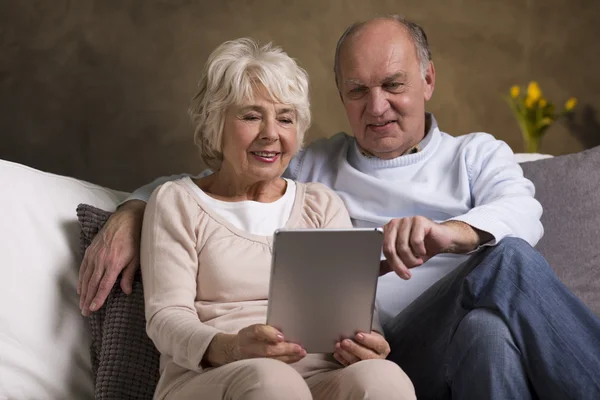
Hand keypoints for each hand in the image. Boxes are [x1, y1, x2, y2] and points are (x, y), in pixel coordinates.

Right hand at [78, 200, 145, 315]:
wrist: (126, 218)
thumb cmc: (135, 238)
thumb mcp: (136, 258)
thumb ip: (129, 275)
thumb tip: (126, 291)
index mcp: (114, 263)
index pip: (103, 286)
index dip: (97, 299)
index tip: (92, 309)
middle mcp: (101, 260)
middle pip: (92, 284)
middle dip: (88, 299)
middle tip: (85, 312)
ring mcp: (94, 254)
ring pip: (86, 277)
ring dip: (83, 292)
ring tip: (81, 304)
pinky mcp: (91, 249)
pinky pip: (83, 267)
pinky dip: (81, 279)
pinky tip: (81, 287)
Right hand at [204, 324, 305, 366]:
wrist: (232, 350)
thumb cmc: (249, 337)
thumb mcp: (253, 328)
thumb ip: (267, 329)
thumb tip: (287, 327)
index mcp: (247, 333)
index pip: (257, 331)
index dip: (270, 333)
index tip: (281, 336)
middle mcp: (248, 347)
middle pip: (267, 350)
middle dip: (285, 349)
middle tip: (299, 347)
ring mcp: (251, 360)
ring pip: (272, 361)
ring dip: (289, 357)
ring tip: (301, 353)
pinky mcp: (256, 368)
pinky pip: (273, 366)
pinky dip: (286, 361)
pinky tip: (295, 358)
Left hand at [333, 331, 389, 366]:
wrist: (368, 348)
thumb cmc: (369, 339)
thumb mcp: (371, 334)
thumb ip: (366, 332)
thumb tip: (354, 329)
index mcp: (383, 348)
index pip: (378, 344)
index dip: (368, 340)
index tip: (358, 335)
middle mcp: (377, 359)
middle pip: (368, 356)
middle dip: (355, 348)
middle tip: (344, 341)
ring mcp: (368, 367)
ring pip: (357, 363)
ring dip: (346, 354)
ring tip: (338, 346)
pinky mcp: (358, 372)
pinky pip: (349, 367)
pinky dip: (342, 360)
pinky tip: (336, 354)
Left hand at [382, 217, 486, 279]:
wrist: (442, 240)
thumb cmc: (422, 247)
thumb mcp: (404, 259)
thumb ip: (390, 263)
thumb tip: (377, 271)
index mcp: (388, 230)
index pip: (383, 249)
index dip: (392, 263)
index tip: (401, 273)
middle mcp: (395, 224)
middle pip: (390, 248)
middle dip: (399, 264)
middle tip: (408, 272)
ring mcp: (407, 220)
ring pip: (402, 246)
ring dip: (412, 259)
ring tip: (418, 260)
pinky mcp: (419, 220)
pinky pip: (415, 241)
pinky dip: (420, 250)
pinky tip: (423, 251)